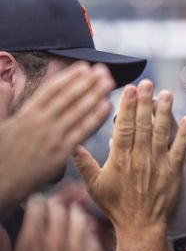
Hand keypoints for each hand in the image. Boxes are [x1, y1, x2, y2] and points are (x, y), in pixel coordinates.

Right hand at [0, 62, 112, 214]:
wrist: (0, 184)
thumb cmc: (0, 156)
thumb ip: (1, 103)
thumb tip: (3, 83)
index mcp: (26, 115)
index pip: (51, 91)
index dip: (68, 77)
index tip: (83, 66)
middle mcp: (40, 123)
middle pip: (68, 97)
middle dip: (87, 82)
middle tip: (103, 70)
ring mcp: (51, 138)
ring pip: (77, 112)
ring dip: (95, 95)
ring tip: (109, 83)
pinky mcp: (60, 153)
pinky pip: (81, 132)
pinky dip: (94, 118)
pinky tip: (107, 107)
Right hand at [0, 197, 100, 250]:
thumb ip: (1, 245)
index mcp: (33, 240)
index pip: (38, 205)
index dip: (35, 202)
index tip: (34, 205)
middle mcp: (57, 239)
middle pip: (60, 208)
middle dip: (55, 205)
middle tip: (51, 210)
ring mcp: (77, 248)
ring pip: (79, 217)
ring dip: (73, 213)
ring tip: (68, 216)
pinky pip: (93, 235)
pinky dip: (87, 230)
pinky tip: (83, 232)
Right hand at [74, 80, 185, 236]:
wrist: (141, 226)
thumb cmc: (116, 207)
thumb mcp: (95, 186)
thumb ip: (84, 164)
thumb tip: (72, 144)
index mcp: (120, 159)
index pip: (123, 126)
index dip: (127, 106)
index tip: (129, 89)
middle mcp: (139, 158)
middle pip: (142, 124)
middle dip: (145, 102)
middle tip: (148, 83)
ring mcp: (158, 165)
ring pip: (161, 132)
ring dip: (165, 112)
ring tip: (167, 94)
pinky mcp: (173, 172)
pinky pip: (180, 150)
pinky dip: (185, 134)